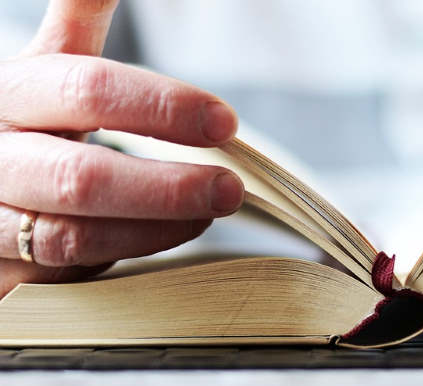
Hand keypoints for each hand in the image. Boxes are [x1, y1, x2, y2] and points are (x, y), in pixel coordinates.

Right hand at [0, 0, 244, 294]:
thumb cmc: (25, 119)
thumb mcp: (48, 66)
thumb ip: (79, 15)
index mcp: (11, 94)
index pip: (87, 90)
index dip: (161, 107)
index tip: (224, 122)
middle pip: (81, 177)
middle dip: (166, 186)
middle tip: (231, 188)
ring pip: (73, 235)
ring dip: (152, 229)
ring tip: (208, 214)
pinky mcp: (2, 271)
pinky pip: (68, 274)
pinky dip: (123, 257)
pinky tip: (165, 238)